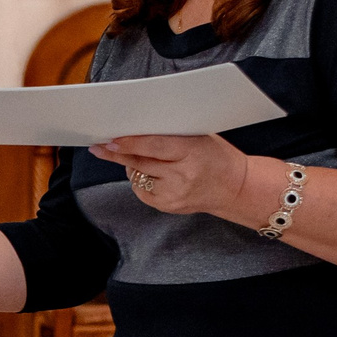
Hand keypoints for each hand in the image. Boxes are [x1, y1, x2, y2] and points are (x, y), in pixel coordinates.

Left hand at [90, 133, 249, 218]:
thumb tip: (135, 130)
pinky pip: (141, 190)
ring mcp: (173, 194)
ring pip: (137, 177)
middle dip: (118, 154)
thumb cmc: (217, 156)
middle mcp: (182, 176)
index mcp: (191, 153)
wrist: (235, 187)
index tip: (110, 140)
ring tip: (134, 156)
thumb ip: (170, 136)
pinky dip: (140, 179)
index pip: (153, 147)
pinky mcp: (167, 206)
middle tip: (100, 147)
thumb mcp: (199, 139)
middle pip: (140, 163)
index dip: (129, 143)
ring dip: (131, 166)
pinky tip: (149, 173)